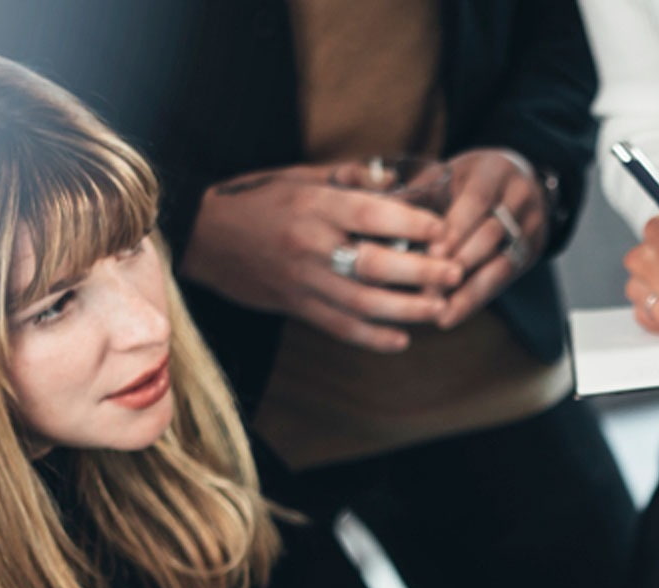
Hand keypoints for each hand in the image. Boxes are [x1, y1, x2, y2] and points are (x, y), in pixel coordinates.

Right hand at [180, 165, 463, 352]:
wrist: (203, 235)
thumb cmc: (259, 199)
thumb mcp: (302, 177)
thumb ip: (350, 178)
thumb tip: (397, 181)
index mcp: (314, 206)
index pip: (371, 216)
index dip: (413, 225)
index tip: (444, 230)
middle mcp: (309, 244)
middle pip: (374, 264)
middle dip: (421, 272)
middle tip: (455, 274)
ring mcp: (301, 279)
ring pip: (361, 302)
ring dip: (406, 310)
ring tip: (440, 309)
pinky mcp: (293, 305)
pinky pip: (337, 326)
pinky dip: (371, 337)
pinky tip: (401, 340)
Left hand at [431, 149, 549, 328]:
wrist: (517, 181)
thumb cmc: (468, 180)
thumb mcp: (446, 174)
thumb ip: (417, 193)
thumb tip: (374, 212)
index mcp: (494, 171)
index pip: (477, 200)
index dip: (455, 229)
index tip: (432, 254)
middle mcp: (520, 198)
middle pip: (492, 234)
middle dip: (459, 263)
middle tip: (427, 289)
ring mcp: (532, 227)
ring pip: (503, 264)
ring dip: (469, 291)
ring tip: (440, 312)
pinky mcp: (532, 253)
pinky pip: (505, 281)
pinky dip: (476, 300)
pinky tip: (452, 315)